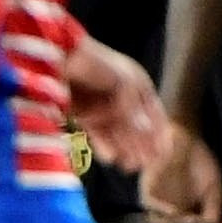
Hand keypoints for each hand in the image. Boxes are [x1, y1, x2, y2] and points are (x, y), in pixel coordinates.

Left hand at [65, 35, 168, 173]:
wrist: (59, 55)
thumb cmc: (96, 65)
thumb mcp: (124, 85)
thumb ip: (133, 111)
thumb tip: (145, 133)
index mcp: (137, 82)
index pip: (154, 113)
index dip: (159, 134)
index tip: (163, 155)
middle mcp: (121, 93)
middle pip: (135, 125)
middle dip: (140, 146)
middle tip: (143, 165)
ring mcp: (101, 102)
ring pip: (116, 131)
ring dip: (123, 148)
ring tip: (127, 166)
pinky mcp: (82, 109)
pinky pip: (97, 131)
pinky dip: (104, 144)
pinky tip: (109, 157)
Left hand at [139, 123, 221, 222]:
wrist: (188, 142)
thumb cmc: (202, 166)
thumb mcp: (214, 192)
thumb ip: (213, 212)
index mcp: (186, 220)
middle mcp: (169, 217)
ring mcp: (157, 205)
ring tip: (193, 219)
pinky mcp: (147, 191)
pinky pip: (150, 206)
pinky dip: (163, 211)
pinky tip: (177, 211)